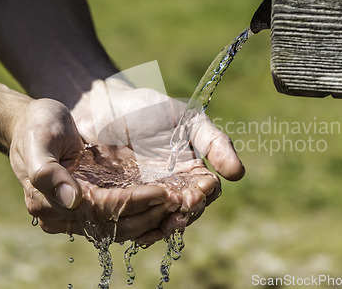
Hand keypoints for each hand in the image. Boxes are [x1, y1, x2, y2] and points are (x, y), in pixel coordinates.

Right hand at [9, 98, 182, 242]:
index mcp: (49, 202)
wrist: (33, 124)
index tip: (162, 192)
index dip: (132, 203)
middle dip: (150, 215)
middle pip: (116, 226)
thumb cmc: (37, 127)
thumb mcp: (39, 140)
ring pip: (123, 227)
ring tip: (182, 208)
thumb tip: (72, 200)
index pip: (101, 210)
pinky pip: (123, 218)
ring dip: (153, 220)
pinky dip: (146, 215)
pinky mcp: (94, 205)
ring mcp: (81, 213)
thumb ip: (48, 171)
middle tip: (181, 203)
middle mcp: (67, 215)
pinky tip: (168, 207)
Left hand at [71, 79, 244, 224]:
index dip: (203, 196)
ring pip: (162, 220)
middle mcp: (172, 186)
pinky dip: (139, 230)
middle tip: (176, 215)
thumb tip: (238, 174)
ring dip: (163, 227)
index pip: (206, 191)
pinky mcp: (124, 201)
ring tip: (158, 228)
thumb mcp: (186, 119)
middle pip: (187, 211)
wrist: (102, 106)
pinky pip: (136, 222)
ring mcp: (148, 195)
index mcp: (191, 168)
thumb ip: (214, 142)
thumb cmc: (147, 109)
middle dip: (184, 216)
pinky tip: (138, 235)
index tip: (195, 196)